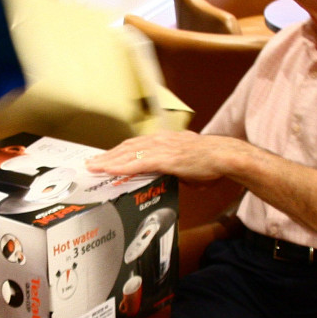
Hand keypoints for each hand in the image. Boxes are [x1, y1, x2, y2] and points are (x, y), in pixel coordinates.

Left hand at [86, 131, 241, 182]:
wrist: (225, 156)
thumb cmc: (212, 161)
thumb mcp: (188, 164)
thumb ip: (176, 168)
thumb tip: (173, 176)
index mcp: (166, 140)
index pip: (137, 145)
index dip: (119, 151)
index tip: (107, 156)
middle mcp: (160, 140)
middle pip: (127, 147)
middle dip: (108, 155)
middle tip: (91, 162)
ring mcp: (161, 148)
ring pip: (128, 153)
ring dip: (109, 160)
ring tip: (94, 167)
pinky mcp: (164, 158)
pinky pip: (137, 163)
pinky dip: (120, 166)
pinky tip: (109, 170)